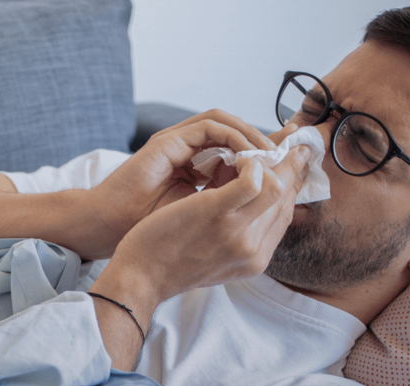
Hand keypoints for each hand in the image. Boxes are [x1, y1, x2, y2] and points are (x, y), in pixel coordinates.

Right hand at [70, 110, 278, 258]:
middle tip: (298, 149)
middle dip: (270, 142)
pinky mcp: (168, 141)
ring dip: (254, 136)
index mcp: (200, 175)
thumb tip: (269, 205)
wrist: (110, 232)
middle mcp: (192, 155)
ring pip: (228, 124)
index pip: (244, 157)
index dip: (272, 158)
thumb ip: (233, 210)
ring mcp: (178, 145)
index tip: (298, 164)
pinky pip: (210, 126)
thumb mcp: (203, 224)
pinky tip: (249, 153)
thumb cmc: (151, 237)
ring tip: (274, 152)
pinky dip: (233, 135)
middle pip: (241, 135)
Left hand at [90, 144, 313, 316]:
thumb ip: (237, 236)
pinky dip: (249, 161)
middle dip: (292, 166)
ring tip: (256, 149)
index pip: (285, 214)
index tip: (294, 162)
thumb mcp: (214, 256)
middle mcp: (252, 249)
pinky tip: (236, 156)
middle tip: (294, 142)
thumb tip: (250, 205)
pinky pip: (252, 178)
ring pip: (276, 185)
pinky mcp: (217, 213)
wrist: (141, 279)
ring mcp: (237, 232)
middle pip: (285, 198)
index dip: (292, 184)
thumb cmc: (170, 262)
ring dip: (270, 161)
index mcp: (255, 259)